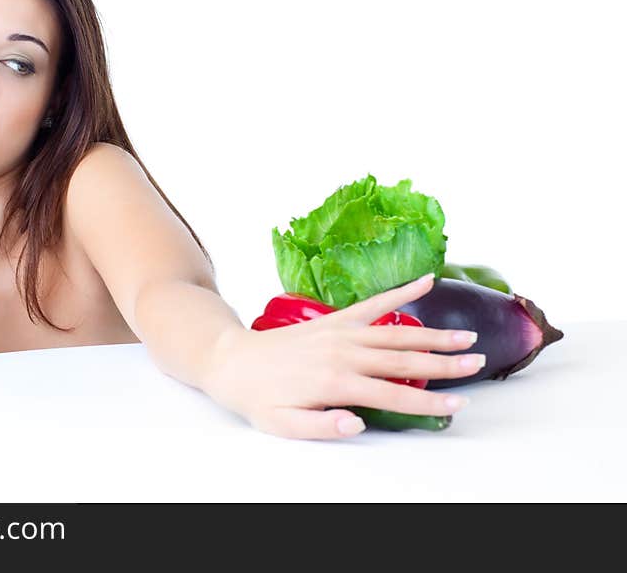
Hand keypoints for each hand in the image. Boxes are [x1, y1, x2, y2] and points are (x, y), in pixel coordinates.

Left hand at [204, 274, 483, 439]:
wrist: (231, 360)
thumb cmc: (258, 397)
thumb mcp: (283, 424)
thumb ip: (321, 426)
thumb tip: (358, 424)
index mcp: (334, 382)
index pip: (391, 394)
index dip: (427, 401)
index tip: (457, 403)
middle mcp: (342, 353)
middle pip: (402, 359)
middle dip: (443, 362)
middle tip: (477, 362)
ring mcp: (340, 332)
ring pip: (395, 332)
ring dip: (432, 334)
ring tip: (465, 336)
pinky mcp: (334, 319)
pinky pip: (372, 303)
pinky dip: (400, 292)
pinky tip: (426, 282)